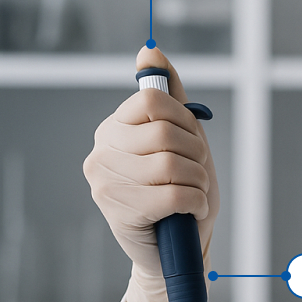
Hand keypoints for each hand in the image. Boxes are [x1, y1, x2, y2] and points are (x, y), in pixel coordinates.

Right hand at [82, 47, 218, 301]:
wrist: (174, 251)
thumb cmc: (180, 191)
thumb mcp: (182, 138)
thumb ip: (168, 95)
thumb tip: (150, 51)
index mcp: (114, 129)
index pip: (154, 101)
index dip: (185, 119)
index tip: (191, 140)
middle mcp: (102, 152)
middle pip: (166, 132)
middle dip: (197, 153)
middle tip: (196, 173)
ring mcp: (106, 183)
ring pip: (174, 164)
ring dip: (199, 181)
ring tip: (192, 194)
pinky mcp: (121, 212)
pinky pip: (175, 194)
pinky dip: (196, 201)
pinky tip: (190, 210)